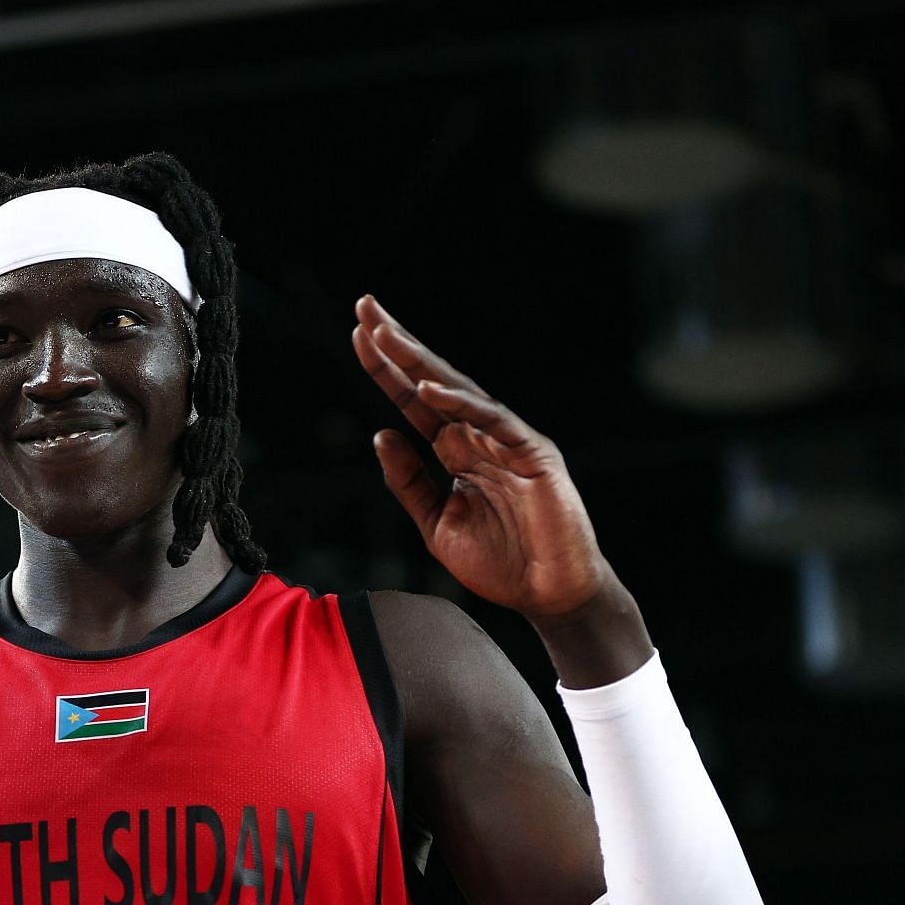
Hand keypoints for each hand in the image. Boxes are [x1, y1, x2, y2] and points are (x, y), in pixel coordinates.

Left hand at [354, 295, 609, 621]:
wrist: (548, 596)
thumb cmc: (500, 562)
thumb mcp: (436, 523)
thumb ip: (410, 483)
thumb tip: (381, 435)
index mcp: (457, 450)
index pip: (413, 401)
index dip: (385, 370)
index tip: (356, 336)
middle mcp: (480, 437)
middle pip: (432, 381)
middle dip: (398, 345)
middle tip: (364, 308)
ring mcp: (508, 441)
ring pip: (459, 391)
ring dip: (419, 361)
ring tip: (385, 334)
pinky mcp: (534, 454)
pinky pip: (493, 421)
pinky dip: (460, 404)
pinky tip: (427, 388)